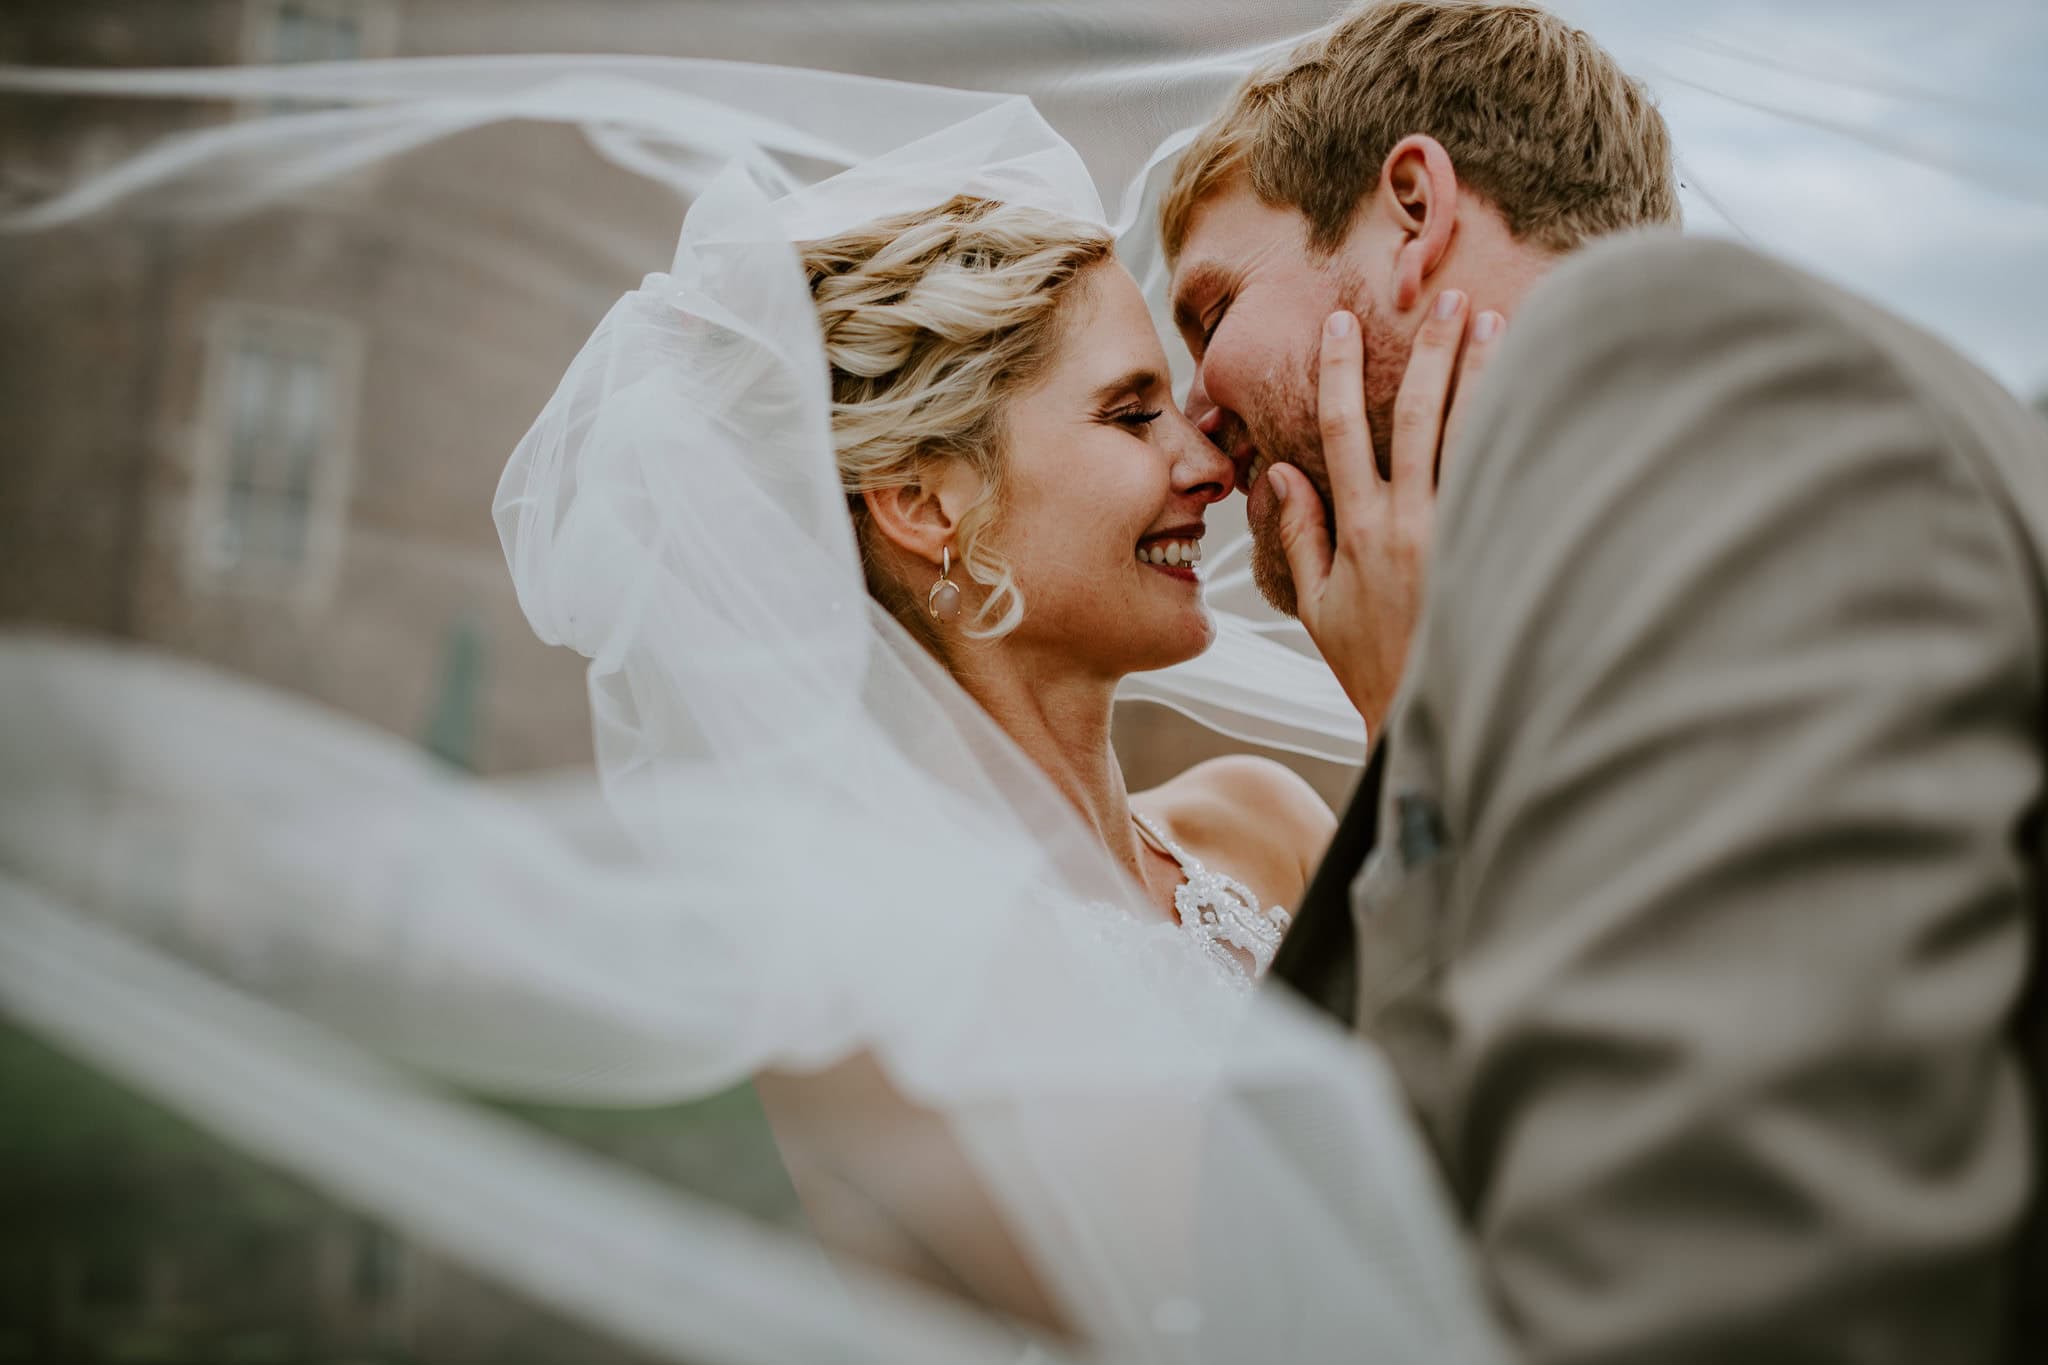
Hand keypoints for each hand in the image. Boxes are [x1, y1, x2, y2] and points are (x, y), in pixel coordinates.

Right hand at [1266, 291, 1504, 735]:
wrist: (1431, 720)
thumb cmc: (1372, 666)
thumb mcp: (1316, 606)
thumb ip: (1301, 535)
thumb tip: (1281, 472)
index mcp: (1358, 529)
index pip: (1341, 429)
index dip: (1340, 371)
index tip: (1343, 324)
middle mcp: (1409, 522)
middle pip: (1417, 415)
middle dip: (1431, 352)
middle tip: (1448, 298)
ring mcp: (1459, 535)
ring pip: (1472, 435)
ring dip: (1484, 375)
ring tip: (1499, 323)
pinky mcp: (1497, 549)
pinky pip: (1510, 477)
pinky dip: (1524, 432)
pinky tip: (1540, 394)